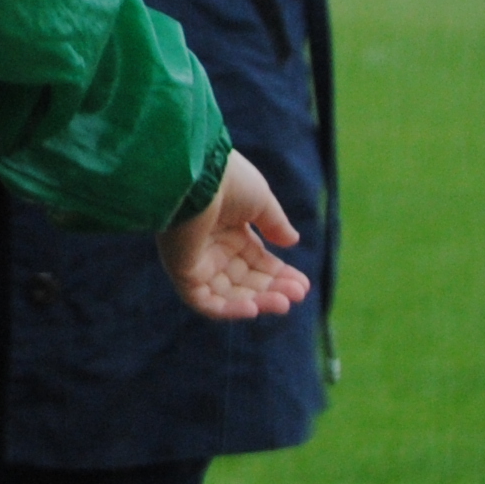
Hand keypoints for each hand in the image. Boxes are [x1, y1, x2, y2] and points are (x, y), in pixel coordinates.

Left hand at [161, 151, 311, 320]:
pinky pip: (203, 301)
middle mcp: (209, 245)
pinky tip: (254, 308)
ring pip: (228, 293)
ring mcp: (194, 258)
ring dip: (257, 301)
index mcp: (227, 227)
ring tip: (284, 303)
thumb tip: (292, 242)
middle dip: (273, 289)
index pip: (255, 260)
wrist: (194, 174)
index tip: (303, 285)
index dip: (279, 274)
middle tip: (298, 294)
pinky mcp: (180, 270)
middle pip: (245, 279)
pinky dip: (227, 309)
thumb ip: (275, 223)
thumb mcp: (261, 201)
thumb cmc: (228, 181)